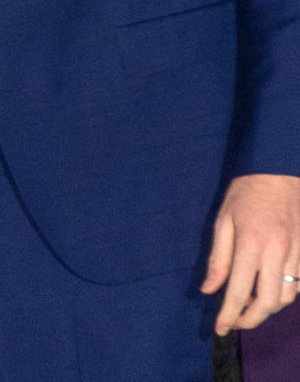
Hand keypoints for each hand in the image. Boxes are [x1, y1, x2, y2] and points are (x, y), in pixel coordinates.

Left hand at [202, 173, 299, 333]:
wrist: (278, 170)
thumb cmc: (245, 192)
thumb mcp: (222, 219)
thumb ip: (218, 257)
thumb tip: (208, 289)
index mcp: (250, 244)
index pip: (238, 291)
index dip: (228, 314)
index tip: (220, 328)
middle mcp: (277, 253)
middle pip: (267, 302)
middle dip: (250, 319)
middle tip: (235, 321)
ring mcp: (296, 254)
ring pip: (286, 298)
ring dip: (267, 308)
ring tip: (249, 305)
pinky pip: (299, 285)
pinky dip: (284, 295)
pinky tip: (268, 289)